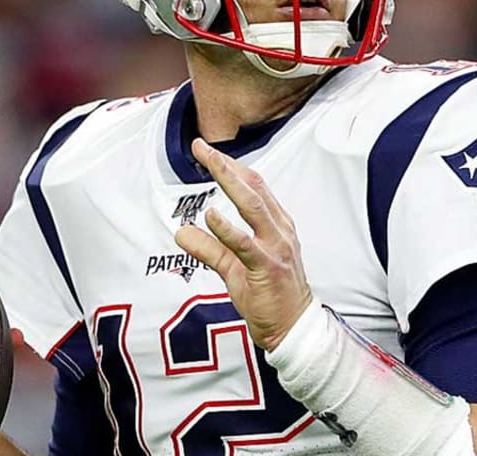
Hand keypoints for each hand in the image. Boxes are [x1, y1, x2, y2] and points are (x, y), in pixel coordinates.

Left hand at [175, 139, 312, 351]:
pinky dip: (227, 228)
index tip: (208, 152)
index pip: (254, 187)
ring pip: (252, 206)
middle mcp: (279, 230)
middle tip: (202, 147)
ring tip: (208, 162)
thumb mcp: (234, 269)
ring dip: (228, 181)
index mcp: (276, 225)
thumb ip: (210, 249)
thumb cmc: (270, 297)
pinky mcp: (268, 267)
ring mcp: (276, 247)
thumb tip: (182, 233)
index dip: (231, 166)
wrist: (294, 329)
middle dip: (226, 164)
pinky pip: (246, 244)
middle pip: (252, 187)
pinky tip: (211, 215)